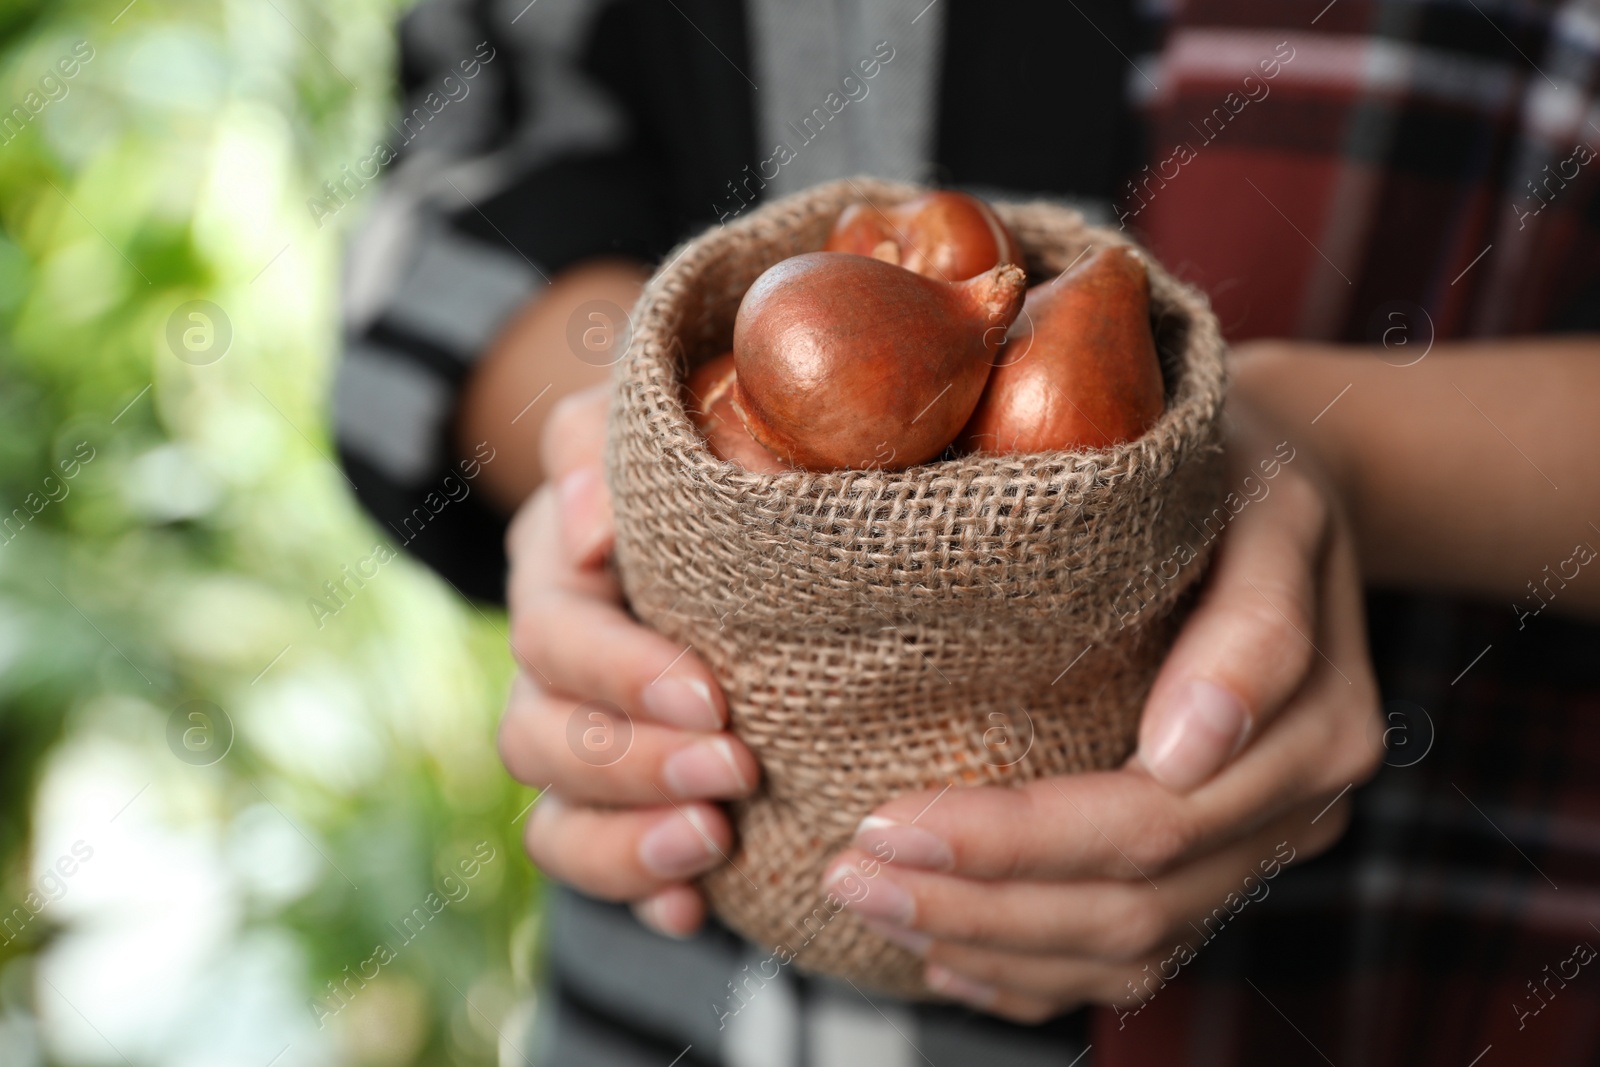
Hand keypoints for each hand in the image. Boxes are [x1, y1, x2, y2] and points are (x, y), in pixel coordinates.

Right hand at [497, 385, 759, 935]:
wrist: (739, 522)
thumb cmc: (709, 451)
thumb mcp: (654, 415)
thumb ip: (599, 444)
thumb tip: (583, 530)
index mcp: (557, 578)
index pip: (550, 635)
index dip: (617, 673)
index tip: (710, 695)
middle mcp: (554, 672)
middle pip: (538, 738)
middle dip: (632, 763)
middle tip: (735, 770)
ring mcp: (581, 747)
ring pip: (554, 819)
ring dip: (627, 841)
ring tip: (713, 842)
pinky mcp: (623, 808)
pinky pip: (599, 869)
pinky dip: (643, 896)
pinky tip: (695, 911)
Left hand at [821, 396, 1383, 1021]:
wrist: (1272, 503)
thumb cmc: (1240, 477)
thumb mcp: (1263, 502)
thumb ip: (1252, 620)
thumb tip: (1186, 750)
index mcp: (1314, 724)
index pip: (1152, 817)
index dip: (1015, 838)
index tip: (888, 820)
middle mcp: (1295, 808)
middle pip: (1133, 902)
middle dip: (979, 901)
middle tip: (848, 872)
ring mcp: (1256, 850)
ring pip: (1127, 949)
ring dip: (989, 944)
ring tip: (869, 904)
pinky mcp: (1215, 870)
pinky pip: (1130, 963)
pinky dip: (1032, 973)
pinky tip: (942, 952)